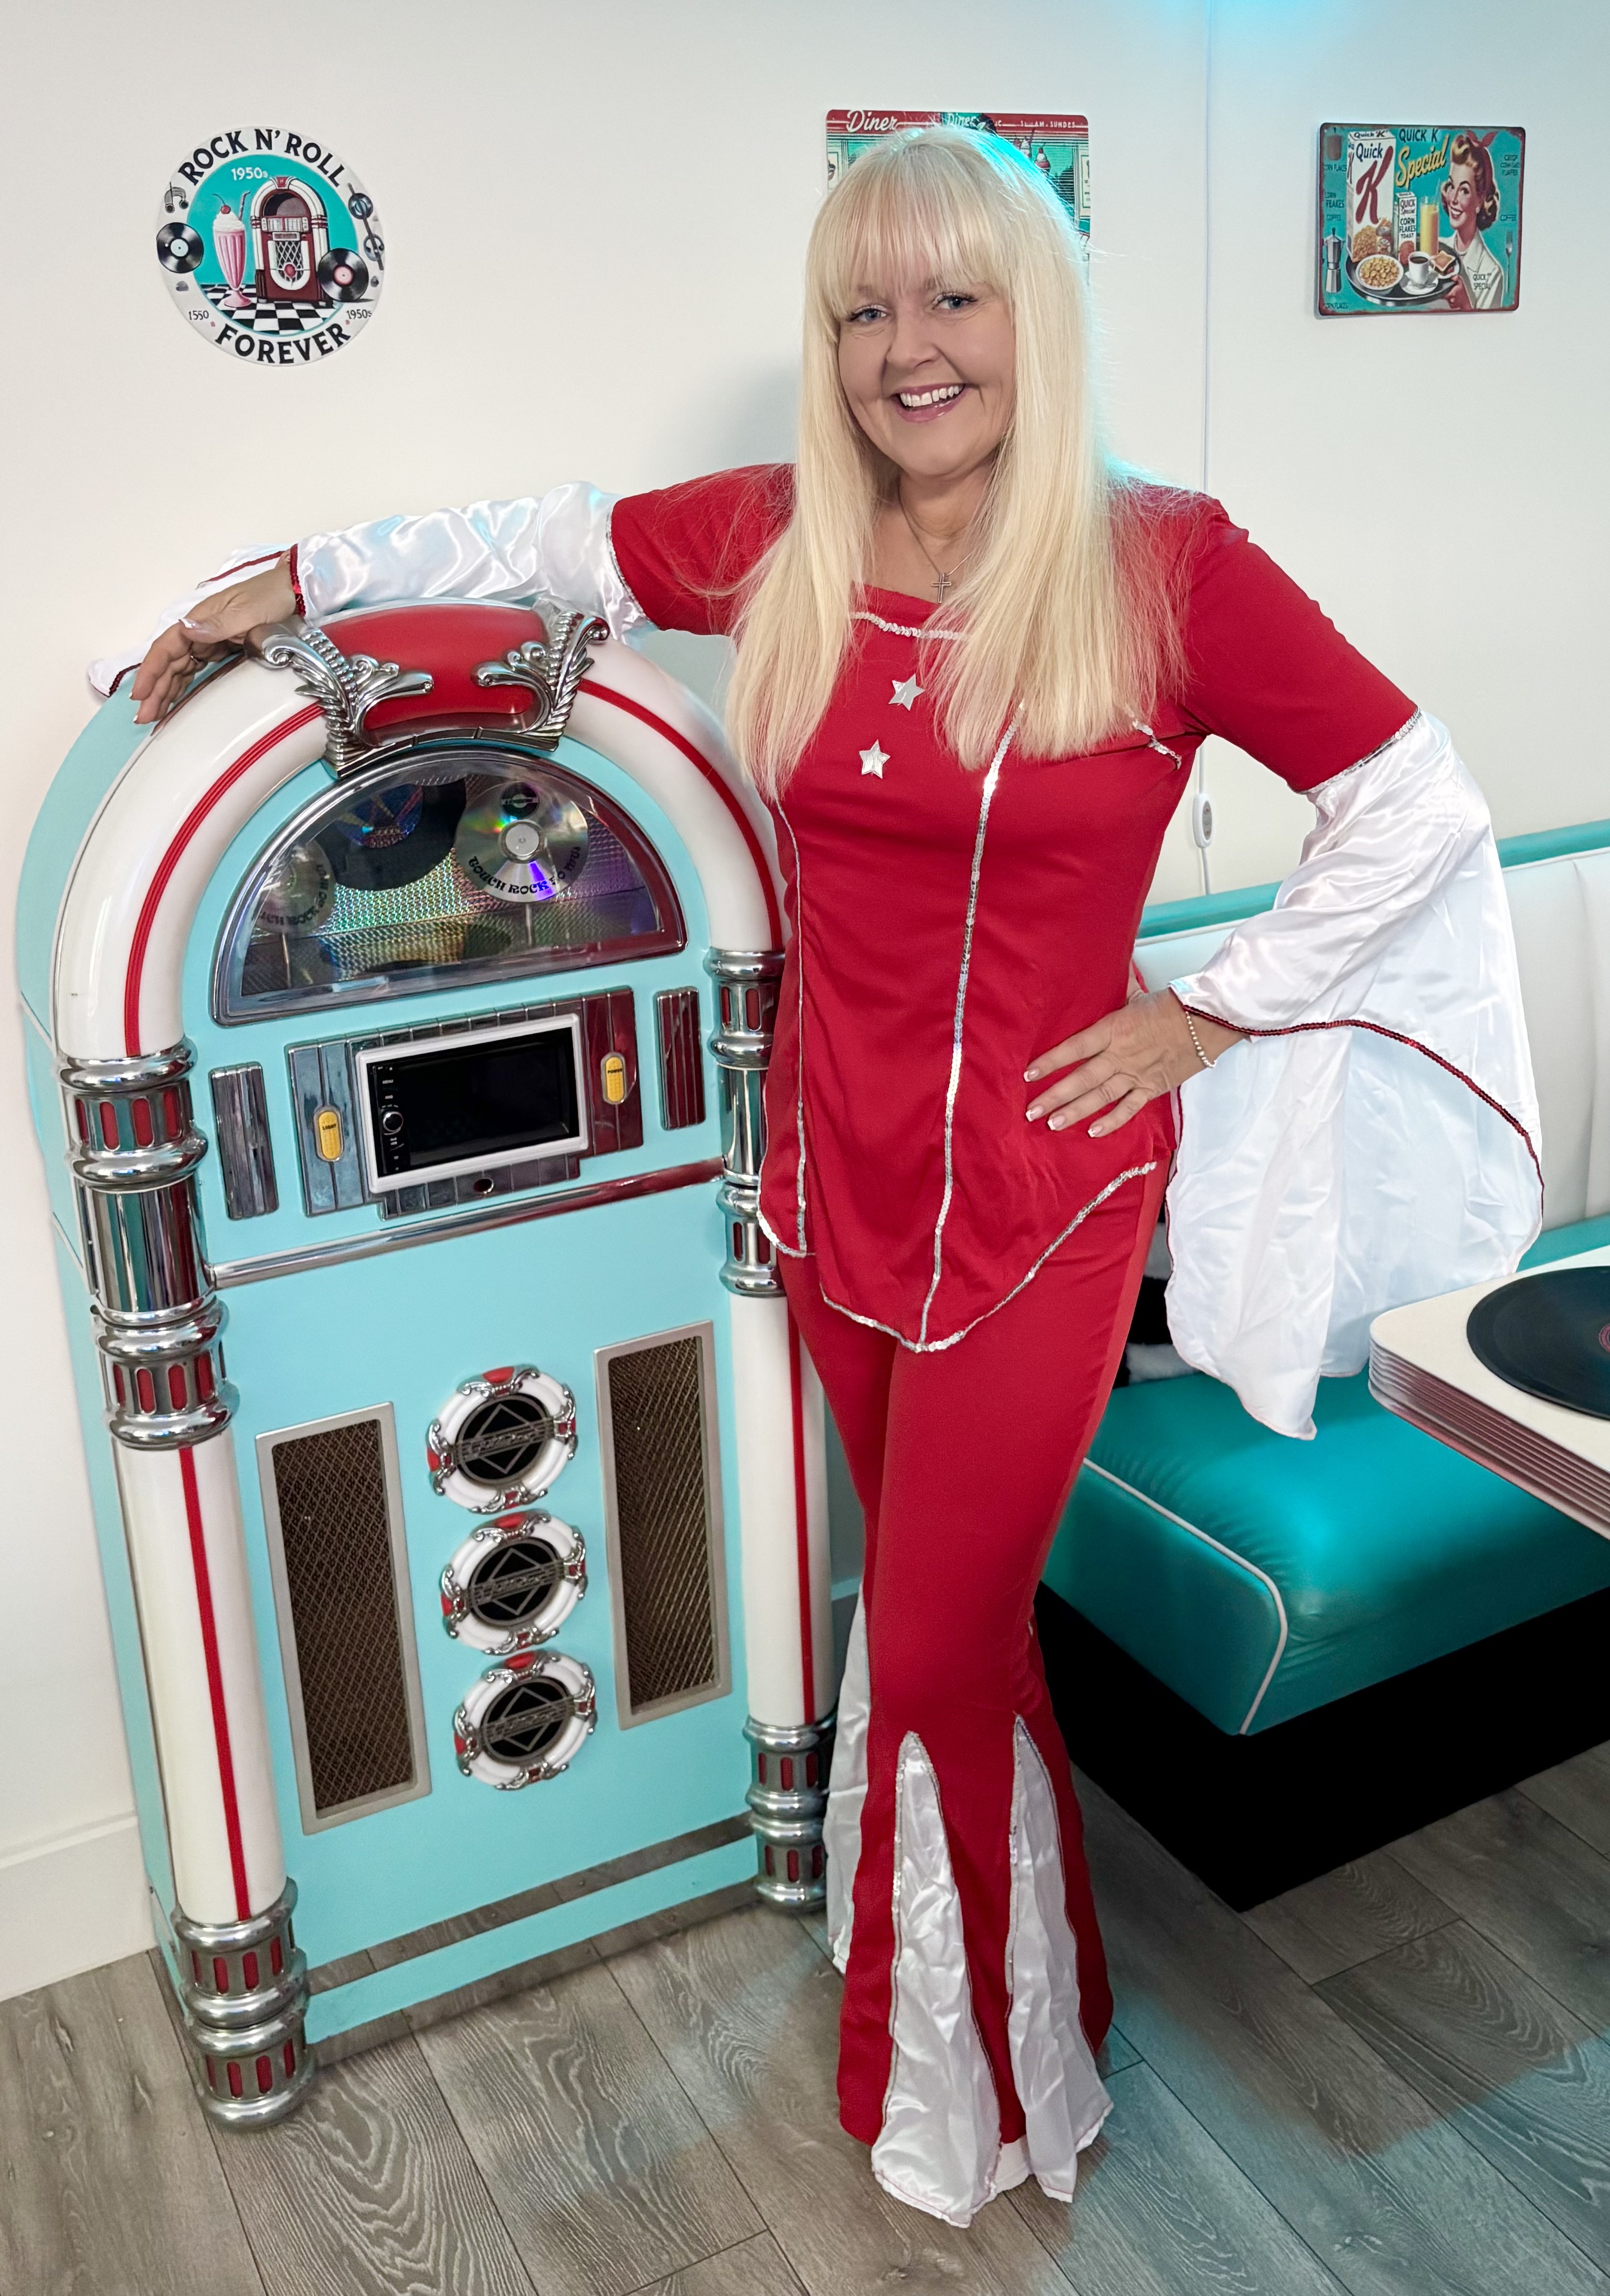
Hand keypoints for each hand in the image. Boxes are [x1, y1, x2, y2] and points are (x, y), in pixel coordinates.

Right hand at [130, 556, 298, 723]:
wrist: (291, 590)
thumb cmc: (269, 597)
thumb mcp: (246, 611)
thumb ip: (216, 624)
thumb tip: (184, 628)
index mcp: (199, 619)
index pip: (166, 647)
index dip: (151, 671)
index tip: (140, 693)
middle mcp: (198, 631)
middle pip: (169, 663)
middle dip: (154, 689)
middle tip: (143, 717)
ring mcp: (208, 641)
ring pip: (179, 669)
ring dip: (164, 691)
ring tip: (153, 715)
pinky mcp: (219, 649)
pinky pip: (194, 670)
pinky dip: (182, 686)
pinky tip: (173, 701)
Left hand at [1025, 988, 1242, 1137]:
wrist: (1209, 1020)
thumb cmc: (1174, 1005)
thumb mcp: (1137, 995)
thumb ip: (1114, 993)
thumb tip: (1095, 973)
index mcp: (1114, 1029)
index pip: (1075, 1048)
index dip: (1051, 1062)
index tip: (1029, 1074)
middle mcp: (1121, 1055)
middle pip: (1082, 1079)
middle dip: (1054, 1096)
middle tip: (1030, 1111)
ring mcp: (1137, 1074)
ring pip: (1101, 1097)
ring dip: (1075, 1112)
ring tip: (1051, 1124)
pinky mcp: (1154, 1087)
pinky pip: (1130, 1108)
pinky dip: (1112, 1121)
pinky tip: (1093, 1131)